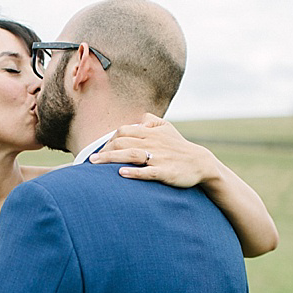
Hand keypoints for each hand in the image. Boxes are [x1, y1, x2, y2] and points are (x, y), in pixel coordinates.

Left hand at [91, 113, 221, 188]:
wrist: (200, 163)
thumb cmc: (179, 147)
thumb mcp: (168, 129)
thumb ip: (152, 121)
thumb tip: (139, 118)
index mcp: (151, 132)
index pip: (124, 131)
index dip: (109, 139)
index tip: (100, 150)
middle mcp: (153, 142)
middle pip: (122, 142)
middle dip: (104, 150)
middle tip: (92, 160)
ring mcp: (159, 158)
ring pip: (130, 155)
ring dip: (111, 159)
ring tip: (96, 164)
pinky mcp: (165, 172)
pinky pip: (147, 171)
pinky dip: (134, 172)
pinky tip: (121, 173)